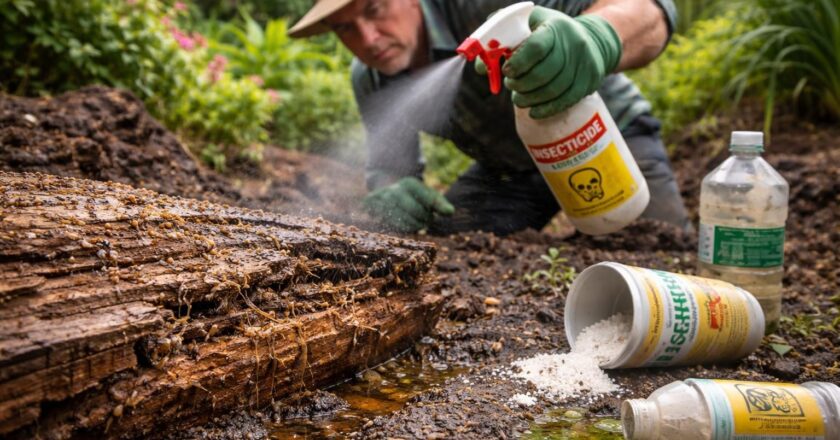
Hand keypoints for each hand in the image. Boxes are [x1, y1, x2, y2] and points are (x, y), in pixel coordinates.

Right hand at [362, 177, 454, 232]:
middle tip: (429, 218)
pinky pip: (400, 229)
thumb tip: (451, 211)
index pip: (428, 197)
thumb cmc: (413, 197)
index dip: (440, 206)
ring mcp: (385, 205)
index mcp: (409, 184)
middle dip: (427, 218)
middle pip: (419, 212)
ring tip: (419, 221)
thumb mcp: (426, 194)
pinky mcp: (380, 217)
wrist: (384, 195)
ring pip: (409, 223)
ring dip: (418, 225)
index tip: (450, 212)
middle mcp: (395, 192)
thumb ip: (439, 202)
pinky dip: (408, 229)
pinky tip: (408, 223)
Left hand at [503, 7, 621, 118]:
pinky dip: (546, 110)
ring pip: (553, 90)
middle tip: (511, 85)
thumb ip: (502, 40)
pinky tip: (533, 112)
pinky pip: (565, 101)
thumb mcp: (528, 25)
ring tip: (518, 98)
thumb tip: (482, 68)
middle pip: (543, 73)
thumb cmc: (548, 33)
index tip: (507, 71)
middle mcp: (574, 44)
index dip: (518, 63)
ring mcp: (584, 65)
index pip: (536, 47)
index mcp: (555, 27)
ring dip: (530, 99)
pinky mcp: (588, 82)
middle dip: (521, 84)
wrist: (590, 39)